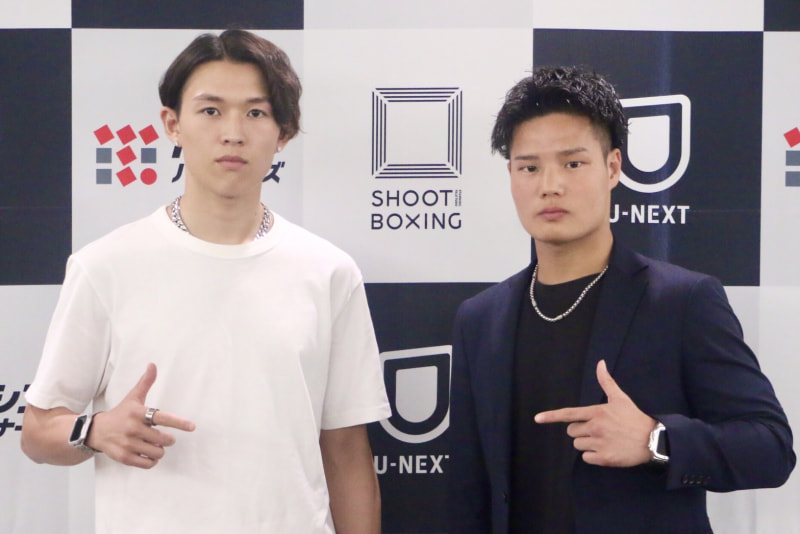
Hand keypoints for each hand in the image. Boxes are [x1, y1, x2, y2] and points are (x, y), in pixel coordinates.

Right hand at [87, 363, 194, 468]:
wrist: (95, 431)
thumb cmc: (120, 413)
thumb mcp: (133, 397)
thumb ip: (145, 383)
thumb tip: (152, 365)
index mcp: (138, 413)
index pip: (162, 418)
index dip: (179, 422)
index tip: (192, 426)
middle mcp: (133, 429)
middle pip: (164, 439)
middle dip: (168, 439)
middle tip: (163, 437)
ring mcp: (128, 444)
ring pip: (158, 453)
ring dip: (160, 450)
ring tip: (153, 444)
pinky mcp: (124, 457)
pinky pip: (148, 464)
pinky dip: (151, 460)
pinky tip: (147, 454)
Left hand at [534, 360, 655, 466]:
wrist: (653, 439)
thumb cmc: (633, 417)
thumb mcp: (620, 398)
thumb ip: (606, 381)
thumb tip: (600, 362)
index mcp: (596, 412)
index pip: (569, 414)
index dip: (551, 416)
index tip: (537, 418)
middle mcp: (595, 427)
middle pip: (571, 431)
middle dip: (580, 431)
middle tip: (597, 430)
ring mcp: (599, 443)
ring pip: (577, 445)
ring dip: (586, 444)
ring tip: (603, 440)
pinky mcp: (604, 459)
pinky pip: (585, 458)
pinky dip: (593, 456)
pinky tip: (606, 450)